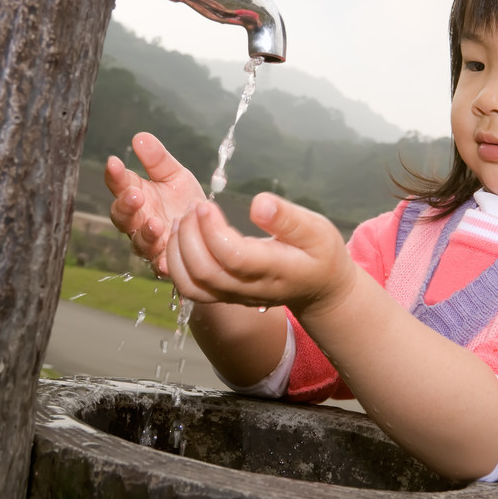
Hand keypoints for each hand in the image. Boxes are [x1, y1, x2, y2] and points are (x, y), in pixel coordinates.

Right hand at [104, 132, 205, 276]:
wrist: (208, 228)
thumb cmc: (184, 200)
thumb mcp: (174, 175)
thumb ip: (157, 159)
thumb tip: (140, 136)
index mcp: (137, 196)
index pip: (120, 185)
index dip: (115, 175)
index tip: (114, 162)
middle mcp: (138, 222)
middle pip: (123, 217)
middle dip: (126, 206)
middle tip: (135, 195)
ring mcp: (151, 244)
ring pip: (139, 243)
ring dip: (146, 233)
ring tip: (156, 223)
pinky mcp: (165, 262)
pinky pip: (159, 266)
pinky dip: (162, 264)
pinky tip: (165, 262)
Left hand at [167, 192, 357, 314]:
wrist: (319, 288)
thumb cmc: (320, 254)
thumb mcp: (317, 230)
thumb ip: (288, 219)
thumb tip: (258, 203)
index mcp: (275, 270)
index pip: (234, 257)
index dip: (213, 230)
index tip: (207, 205)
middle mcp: (250, 289)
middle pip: (205, 271)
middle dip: (190, 235)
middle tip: (193, 206)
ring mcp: (234, 296)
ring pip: (192, 284)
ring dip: (179, 250)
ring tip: (184, 219)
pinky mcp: (223, 295)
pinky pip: (190, 289)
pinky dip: (177, 264)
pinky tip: (183, 238)